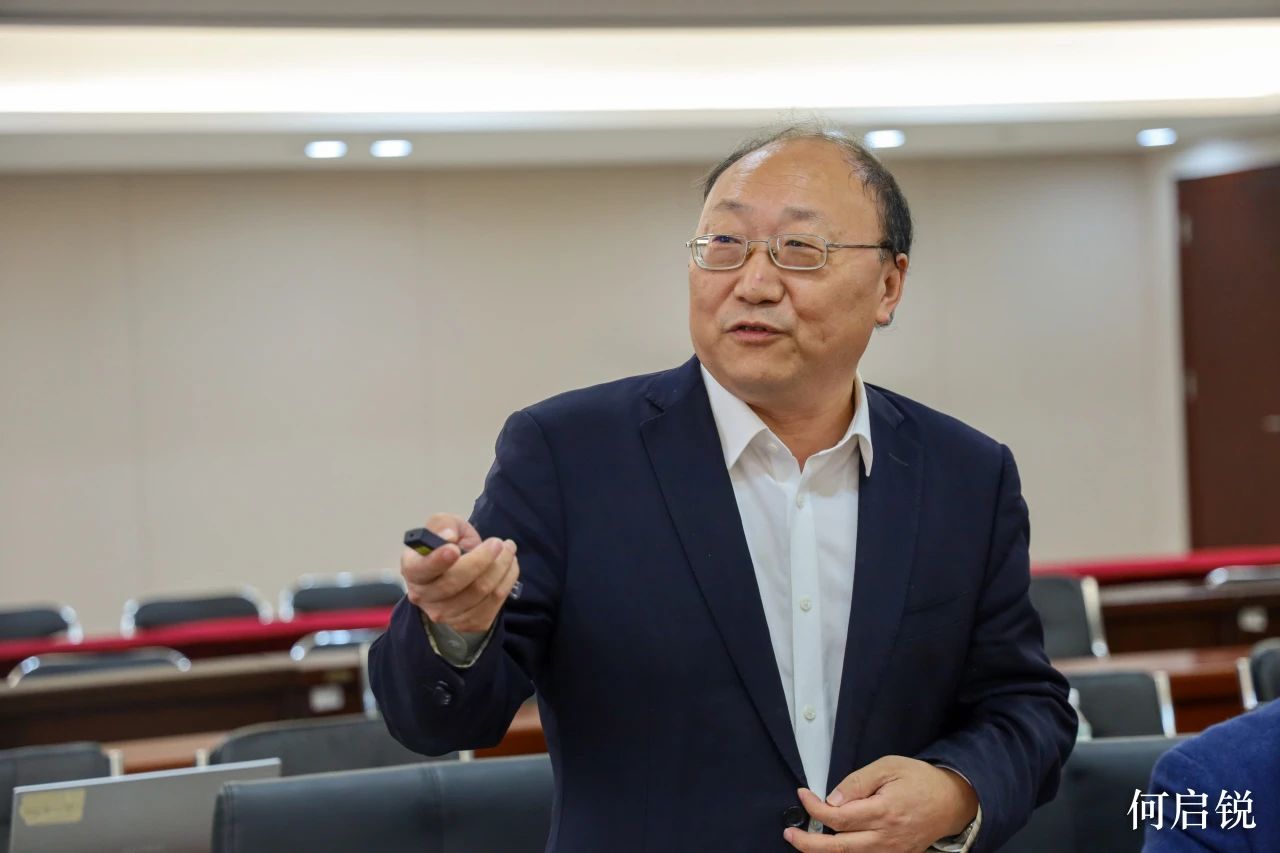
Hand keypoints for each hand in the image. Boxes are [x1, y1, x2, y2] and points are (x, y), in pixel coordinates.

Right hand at [400, 513, 520, 633]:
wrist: (459, 571)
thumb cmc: (449, 544)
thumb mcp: (443, 525)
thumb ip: (442, 524)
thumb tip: (448, 536)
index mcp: (413, 569)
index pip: (422, 569)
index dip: (437, 560)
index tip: (454, 548)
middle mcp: (424, 596)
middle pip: (455, 583)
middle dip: (482, 560)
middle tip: (498, 543)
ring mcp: (446, 614)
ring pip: (479, 593)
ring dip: (501, 568)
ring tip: (508, 549)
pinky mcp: (469, 623)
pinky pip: (494, 603)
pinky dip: (507, 581)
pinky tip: (509, 566)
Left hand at [784, 756, 977, 851]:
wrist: (953, 802)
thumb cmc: (920, 780)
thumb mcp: (889, 767)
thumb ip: (859, 781)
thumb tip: (832, 798)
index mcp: (884, 812)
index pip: (839, 817)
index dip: (815, 808)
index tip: (802, 794)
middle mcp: (886, 838)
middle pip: (839, 848)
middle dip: (808, 843)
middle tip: (789, 833)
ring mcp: (892, 852)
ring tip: (803, 841)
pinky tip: (830, 848)